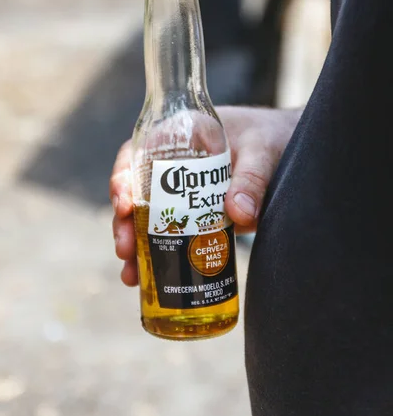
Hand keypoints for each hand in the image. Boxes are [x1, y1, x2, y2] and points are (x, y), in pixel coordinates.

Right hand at [110, 106, 301, 286]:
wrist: (293, 149)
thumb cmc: (273, 137)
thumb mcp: (263, 152)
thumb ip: (252, 179)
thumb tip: (238, 214)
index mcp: (180, 136)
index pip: (137, 153)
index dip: (122, 178)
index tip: (124, 204)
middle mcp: (172, 165)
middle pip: (136, 192)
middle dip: (124, 223)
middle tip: (125, 249)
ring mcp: (181, 192)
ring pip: (146, 218)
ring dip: (135, 245)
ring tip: (131, 275)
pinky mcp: (194, 215)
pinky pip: (169, 234)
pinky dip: (157, 256)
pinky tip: (148, 279)